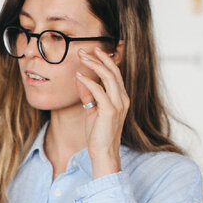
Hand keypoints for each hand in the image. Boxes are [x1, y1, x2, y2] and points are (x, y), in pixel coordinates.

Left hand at [75, 46, 126, 177]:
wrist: (103, 153)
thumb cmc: (98, 134)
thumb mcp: (92, 111)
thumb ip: (88, 95)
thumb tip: (81, 80)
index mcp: (122, 98)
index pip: (115, 74)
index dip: (105, 61)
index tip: (93, 51)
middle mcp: (123, 99)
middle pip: (113, 71)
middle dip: (99, 58)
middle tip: (85, 49)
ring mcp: (118, 104)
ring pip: (108, 77)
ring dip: (93, 64)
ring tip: (81, 57)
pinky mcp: (109, 111)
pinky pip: (99, 91)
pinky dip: (88, 81)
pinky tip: (79, 76)